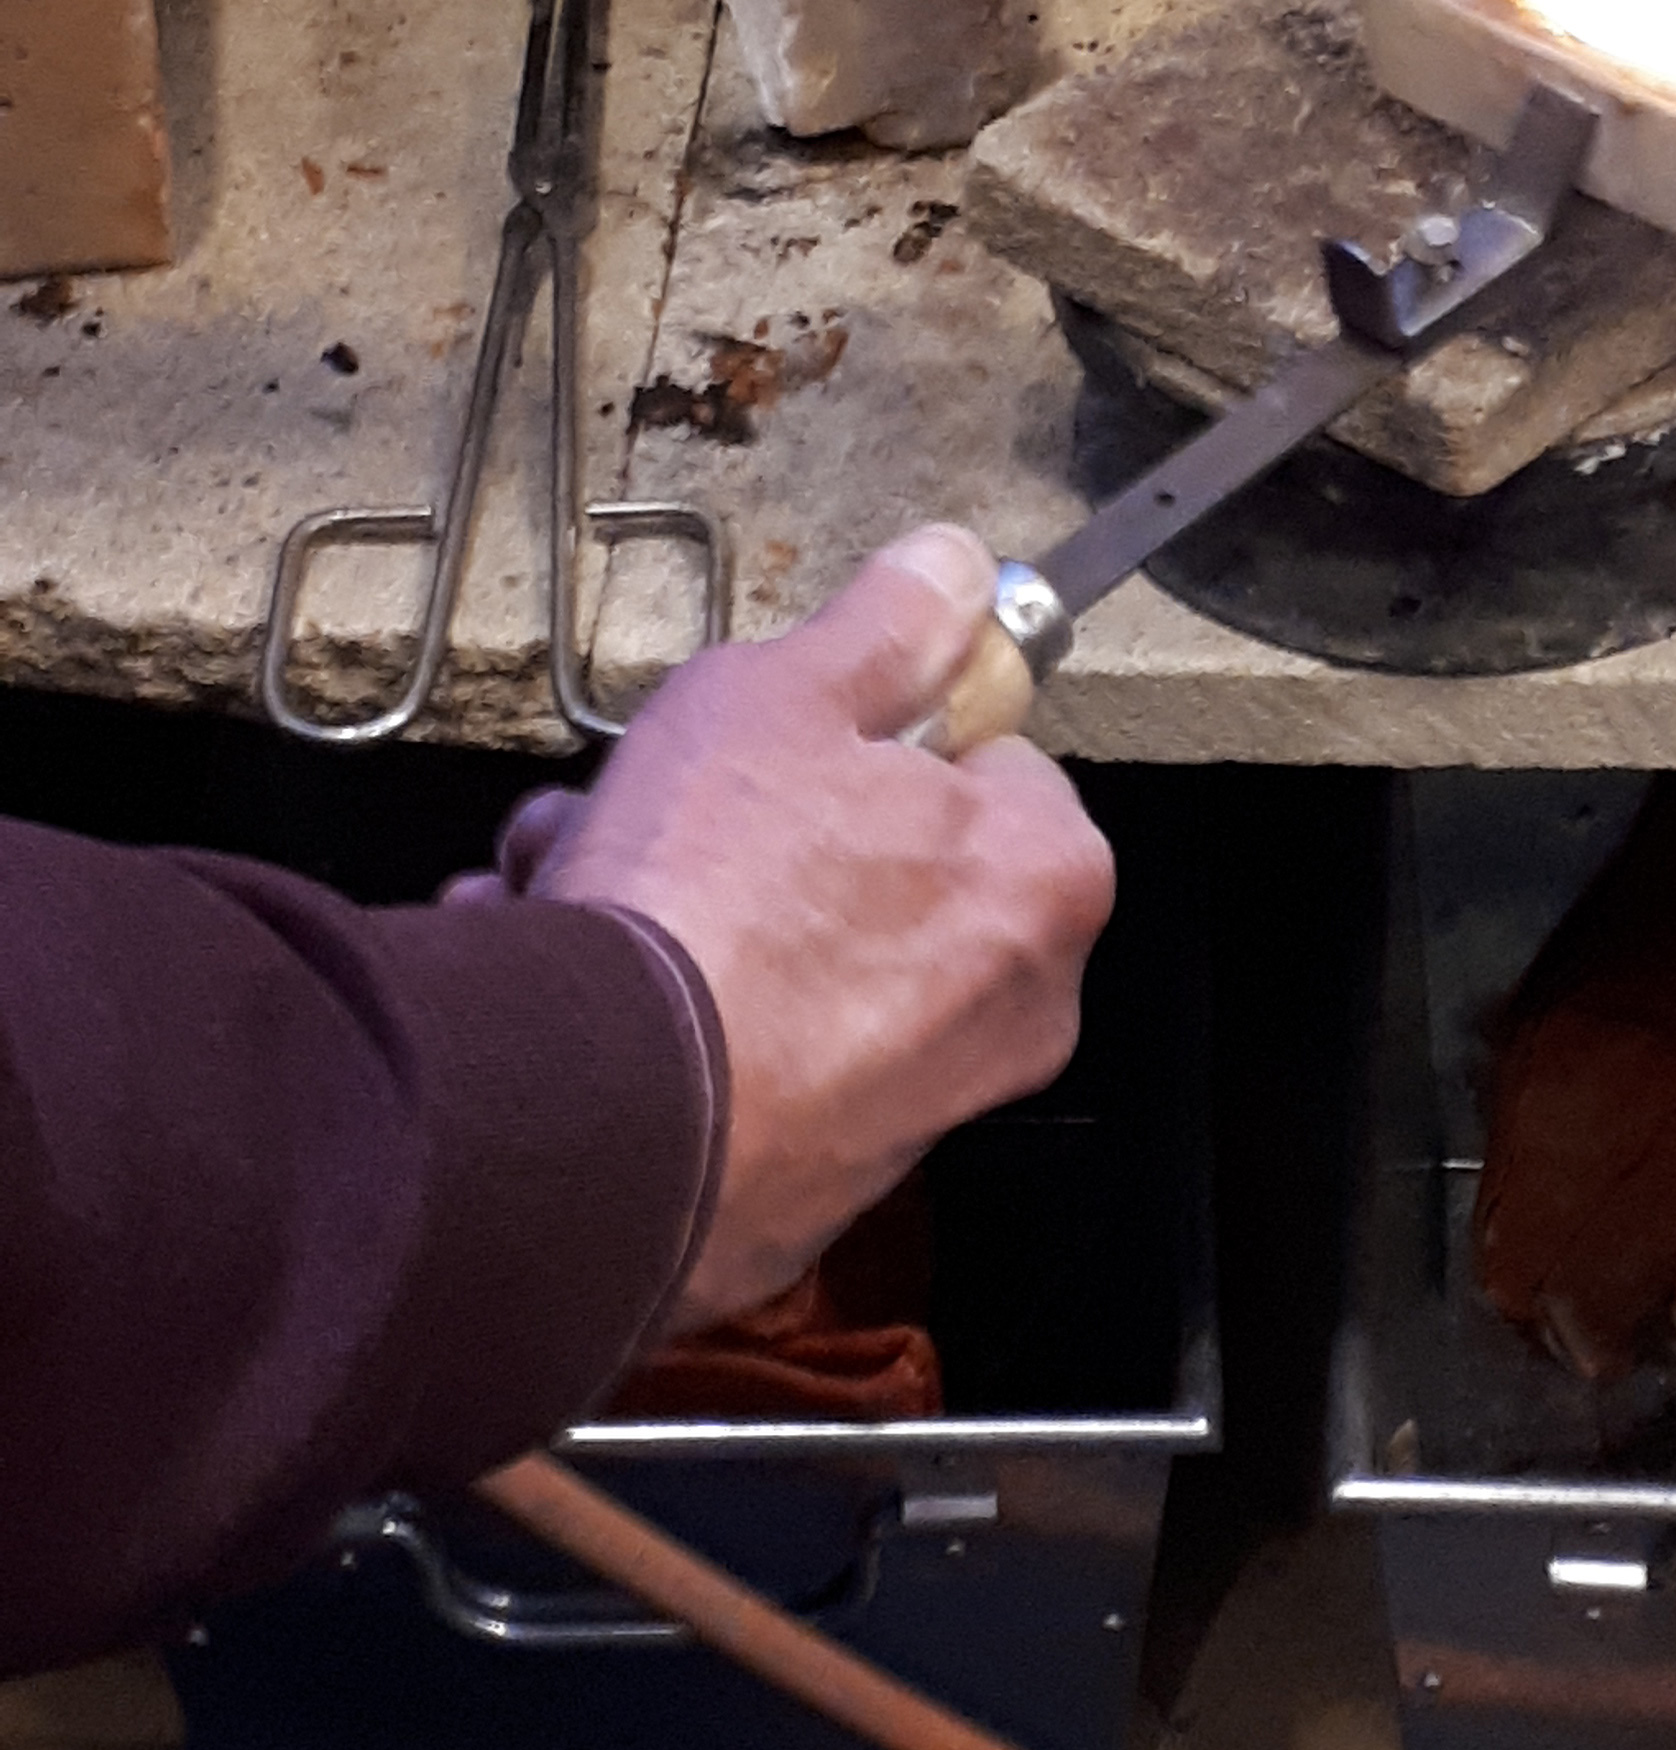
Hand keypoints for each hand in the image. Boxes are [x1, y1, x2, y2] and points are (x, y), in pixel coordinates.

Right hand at [469, 528, 1114, 1325]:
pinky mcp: (815, 1179)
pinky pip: (739, 1055)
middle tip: (634, 805)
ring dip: (665, 906)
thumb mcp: (791, 692)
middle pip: (868, 864)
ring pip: (783, 957)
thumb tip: (952, 570)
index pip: (982, 761)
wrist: (604, 1128)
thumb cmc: (714, 897)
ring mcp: (915, 1106)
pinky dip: (656, 1010)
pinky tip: (557, 976)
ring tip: (561, 888)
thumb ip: (886, 625)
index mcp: (1044, 877)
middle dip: (730, 825)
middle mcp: (1012, 1008)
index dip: (866, 735)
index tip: (779, 737)